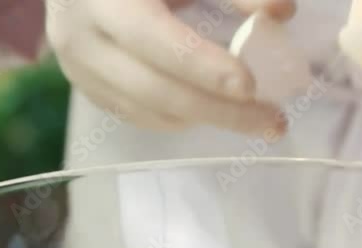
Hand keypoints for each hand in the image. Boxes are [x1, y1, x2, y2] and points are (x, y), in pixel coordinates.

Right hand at [45, 0, 294, 133]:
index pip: (152, 37)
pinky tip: (217, 111)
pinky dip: (182, 118)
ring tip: (259, 120)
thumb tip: (282, 11)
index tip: (249, 86)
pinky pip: (139, 115)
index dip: (201, 64)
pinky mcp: (87, 87)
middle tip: (273, 122)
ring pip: (148, 110)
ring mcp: (78, 67)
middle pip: (154, 87)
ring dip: (208, 119)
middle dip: (219, 110)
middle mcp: (81, 34)